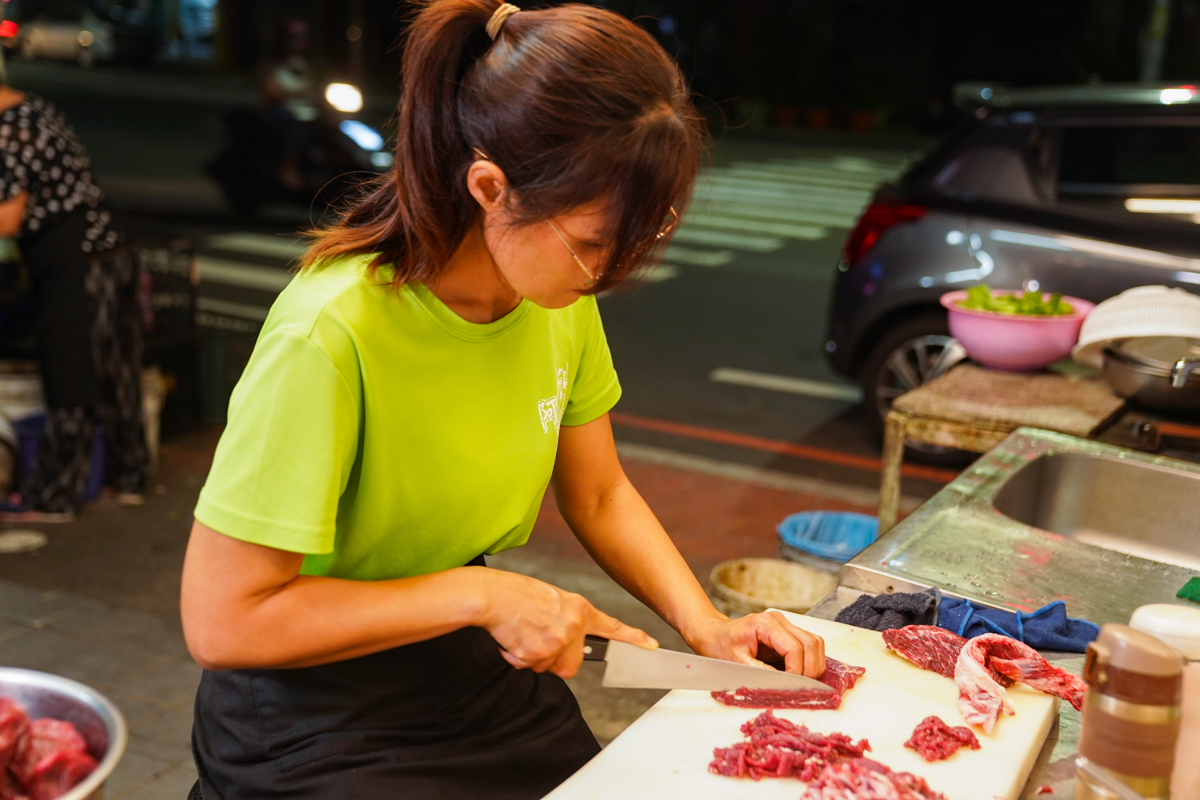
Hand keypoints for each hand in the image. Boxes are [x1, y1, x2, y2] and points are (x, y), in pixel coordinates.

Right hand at [479, 569, 657, 678]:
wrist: (491, 596)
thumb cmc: (515, 595)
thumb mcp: (551, 599)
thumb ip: (567, 620)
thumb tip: (567, 643)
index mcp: (578, 608)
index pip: (611, 626)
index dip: (633, 637)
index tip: (651, 645)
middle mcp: (574, 625)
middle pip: (572, 666)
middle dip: (554, 661)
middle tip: (536, 640)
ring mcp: (558, 640)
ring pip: (550, 669)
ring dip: (533, 659)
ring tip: (522, 634)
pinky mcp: (540, 653)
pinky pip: (530, 668)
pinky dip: (517, 658)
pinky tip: (513, 639)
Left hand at [687, 610, 825, 677]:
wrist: (714, 635)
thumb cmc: (721, 647)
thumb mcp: (737, 662)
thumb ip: (760, 672)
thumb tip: (784, 683)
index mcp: (764, 624)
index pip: (794, 648)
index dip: (797, 670)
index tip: (792, 686)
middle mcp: (778, 620)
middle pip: (811, 643)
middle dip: (810, 668)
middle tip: (802, 687)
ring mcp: (785, 624)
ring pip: (815, 642)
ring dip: (814, 664)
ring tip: (802, 681)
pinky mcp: (788, 632)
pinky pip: (809, 644)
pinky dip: (810, 660)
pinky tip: (800, 673)